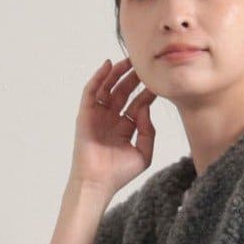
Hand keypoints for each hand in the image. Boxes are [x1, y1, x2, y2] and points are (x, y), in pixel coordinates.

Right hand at [71, 58, 156, 197]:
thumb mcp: (143, 154)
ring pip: (108, 88)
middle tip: (144, 65)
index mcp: (125, 127)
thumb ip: (149, 132)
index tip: (158, 81)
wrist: (98, 182)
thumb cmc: (119, 173)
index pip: (137, 104)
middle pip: (123, 92)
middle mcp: (111, 119)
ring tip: (128, 60)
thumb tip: (146, 108)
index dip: (147, 92)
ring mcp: (98, 115)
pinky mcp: (85, 114)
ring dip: (117, 73)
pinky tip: (108, 66)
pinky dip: (98, 77)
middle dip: (133, 78)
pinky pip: (91, 91)